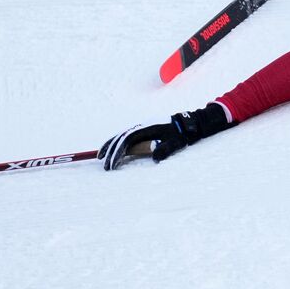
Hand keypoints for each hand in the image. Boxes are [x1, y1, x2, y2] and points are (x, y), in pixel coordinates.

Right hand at [98, 103, 231, 170]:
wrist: (189, 123)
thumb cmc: (182, 133)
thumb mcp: (175, 142)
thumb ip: (164, 149)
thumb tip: (153, 157)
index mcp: (146, 128)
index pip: (126, 140)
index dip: (117, 153)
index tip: (112, 165)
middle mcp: (141, 126)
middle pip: (120, 137)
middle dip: (110, 151)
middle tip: (104, 165)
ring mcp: (142, 128)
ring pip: (121, 136)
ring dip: (111, 145)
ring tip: (101, 156)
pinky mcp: (144, 131)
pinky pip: (127, 137)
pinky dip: (118, 143)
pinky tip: (115, 150)